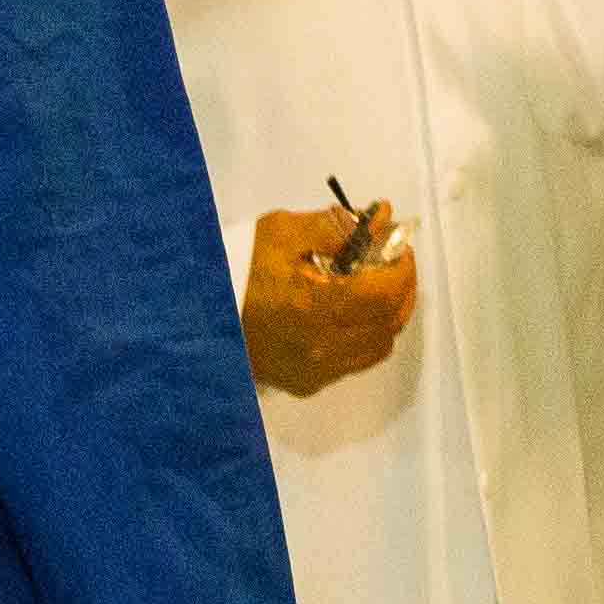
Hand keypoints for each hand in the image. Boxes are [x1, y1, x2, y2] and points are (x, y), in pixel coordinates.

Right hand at [242, 204, 417, 397]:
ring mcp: (315, 371)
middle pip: (390, 323)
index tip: (400, 249)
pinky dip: (363, 337)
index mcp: (316, 306)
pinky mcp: (306, 383)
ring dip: (385, 316)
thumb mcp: (281, 232)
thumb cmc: (238, 267)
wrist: (198, 312)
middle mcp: (322, 346)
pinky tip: (346, 316)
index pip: (386, 294)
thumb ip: (335, 227)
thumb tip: (381, 220)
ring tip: (373, 289)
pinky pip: (353, 362)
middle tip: (393, 264)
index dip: (404, 270)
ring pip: (377, 347)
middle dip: (401, 289)